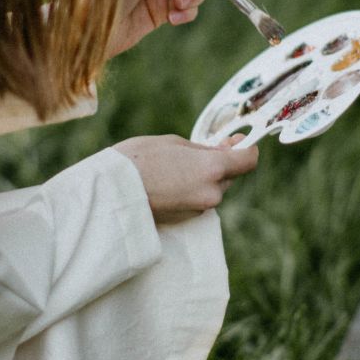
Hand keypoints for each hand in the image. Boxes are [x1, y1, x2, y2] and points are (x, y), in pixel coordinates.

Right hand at [114, 134, 257, 223]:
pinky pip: (198, 200)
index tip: (237, 141)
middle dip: (219, 163)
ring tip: (175, 166)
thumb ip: (203, 149)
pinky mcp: (187, 219)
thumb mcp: (174, 143)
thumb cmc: (139, 160)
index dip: (246, 148)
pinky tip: (170, 181)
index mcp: (213, 168)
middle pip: (229, 175)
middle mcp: (213, 192)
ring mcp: (200, 208)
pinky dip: (192, 190)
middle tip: (197, 150)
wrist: (112, 193)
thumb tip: (221, 150)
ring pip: (213, 189)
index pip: (248, 160)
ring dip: (204, 178)